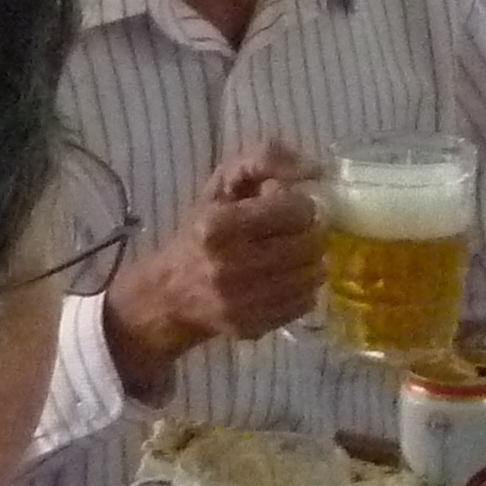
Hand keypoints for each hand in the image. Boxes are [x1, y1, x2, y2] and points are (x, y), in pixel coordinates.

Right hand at [99, 144, 324, 391]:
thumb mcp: (223, 183)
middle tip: (299, 233)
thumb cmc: (200, 230)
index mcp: (217, 225)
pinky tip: (289, 280)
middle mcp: (228, 265)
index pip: (295, 210)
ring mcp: (241, 302)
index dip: (299, 206)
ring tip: (297, 256)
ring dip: (312, 262)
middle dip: (311, 234)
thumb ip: (266, 159)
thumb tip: (316, 170)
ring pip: (311, 275)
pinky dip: (305, 289)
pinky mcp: (252, 326)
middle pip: (309, 243)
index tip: (289, 209)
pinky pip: (304, 304)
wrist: (169, 295)